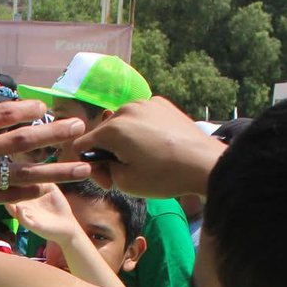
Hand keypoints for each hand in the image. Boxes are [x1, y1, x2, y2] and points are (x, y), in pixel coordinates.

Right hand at [0, 91, 93, 239]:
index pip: (1, 114)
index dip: (27, 108)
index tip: (43, 106)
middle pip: (22, 139)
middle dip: (54, 132)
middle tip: (79, 127)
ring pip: (23, 172)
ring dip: (57, 169)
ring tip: (83, 168)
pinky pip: (7, 196)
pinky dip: (29, 193)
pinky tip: (48, 189)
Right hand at [71, 97, 225, 199]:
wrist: (204, 163)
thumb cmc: (163, 176)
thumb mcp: (125, 183)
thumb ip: (104, 170)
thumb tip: (102, 161)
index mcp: (113, 129)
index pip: (82, 144)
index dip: (89, 166)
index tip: (107, 182)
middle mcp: (126, 109)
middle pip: (103, 133)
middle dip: (107, 153)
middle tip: (124, 174)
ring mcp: (145, 103)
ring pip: (122, 124)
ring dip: (123, 141)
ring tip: (141, 158)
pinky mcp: (161, 103)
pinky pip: (140, 118)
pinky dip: (140, 131)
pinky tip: (155, 145)